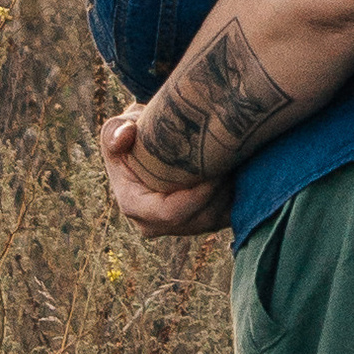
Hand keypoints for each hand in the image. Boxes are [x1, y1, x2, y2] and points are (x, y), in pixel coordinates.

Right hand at [101, 107, 232, 237]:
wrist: (148, 145)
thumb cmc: (132, 134)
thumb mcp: (116, 126)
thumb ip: (115, 131)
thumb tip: (125, 136)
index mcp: (134, 207)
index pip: (171, 213)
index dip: (198, 196)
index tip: (216, 170)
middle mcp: (154, 225)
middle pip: (196, 219)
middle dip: (219, 194)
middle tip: (233, 163)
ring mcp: (178, 227)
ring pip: (213, 220)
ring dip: (229, 195)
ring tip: (236, 165)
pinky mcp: (198, 224)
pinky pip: (223, 219)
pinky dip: (235, 199)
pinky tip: (238, 173)